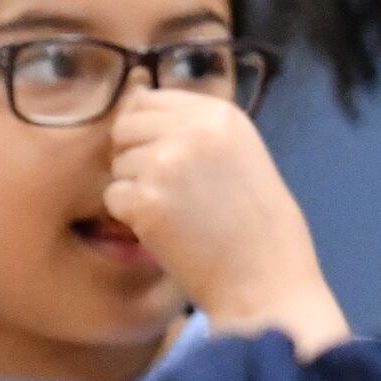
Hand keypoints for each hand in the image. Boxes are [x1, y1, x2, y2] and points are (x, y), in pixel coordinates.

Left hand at [106, 89, 352, 356]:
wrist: (267, 282)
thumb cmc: (260, 227)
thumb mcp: (240, 155)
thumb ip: (195, 129)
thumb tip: (135, 99)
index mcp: (221, 114)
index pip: (150, 99)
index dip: (149, 132)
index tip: (170, 163)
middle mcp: (193, 130)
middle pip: (125, 127)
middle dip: (135, 157)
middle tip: (169, 192)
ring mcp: (167, 162)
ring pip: (117, 165)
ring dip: (135, 190)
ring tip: (177, 215)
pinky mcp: (147, 200)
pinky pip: (113, 198)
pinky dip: (131, 219)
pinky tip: (167, 233)